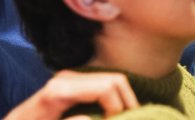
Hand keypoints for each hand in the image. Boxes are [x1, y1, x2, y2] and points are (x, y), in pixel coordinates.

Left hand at [3, 70, 138, 119]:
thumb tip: (92, 119)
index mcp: (60, 91)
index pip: (106, 87)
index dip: (118, 108)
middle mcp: (68, 78)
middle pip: (114, 80)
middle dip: (128, 101)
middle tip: (134, 119)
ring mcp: (71, 79)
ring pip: (113, 80)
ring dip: (123, 100)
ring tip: (127, 117)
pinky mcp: (73, 83)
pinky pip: (103, 85)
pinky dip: (114, 99)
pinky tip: (114, 114)